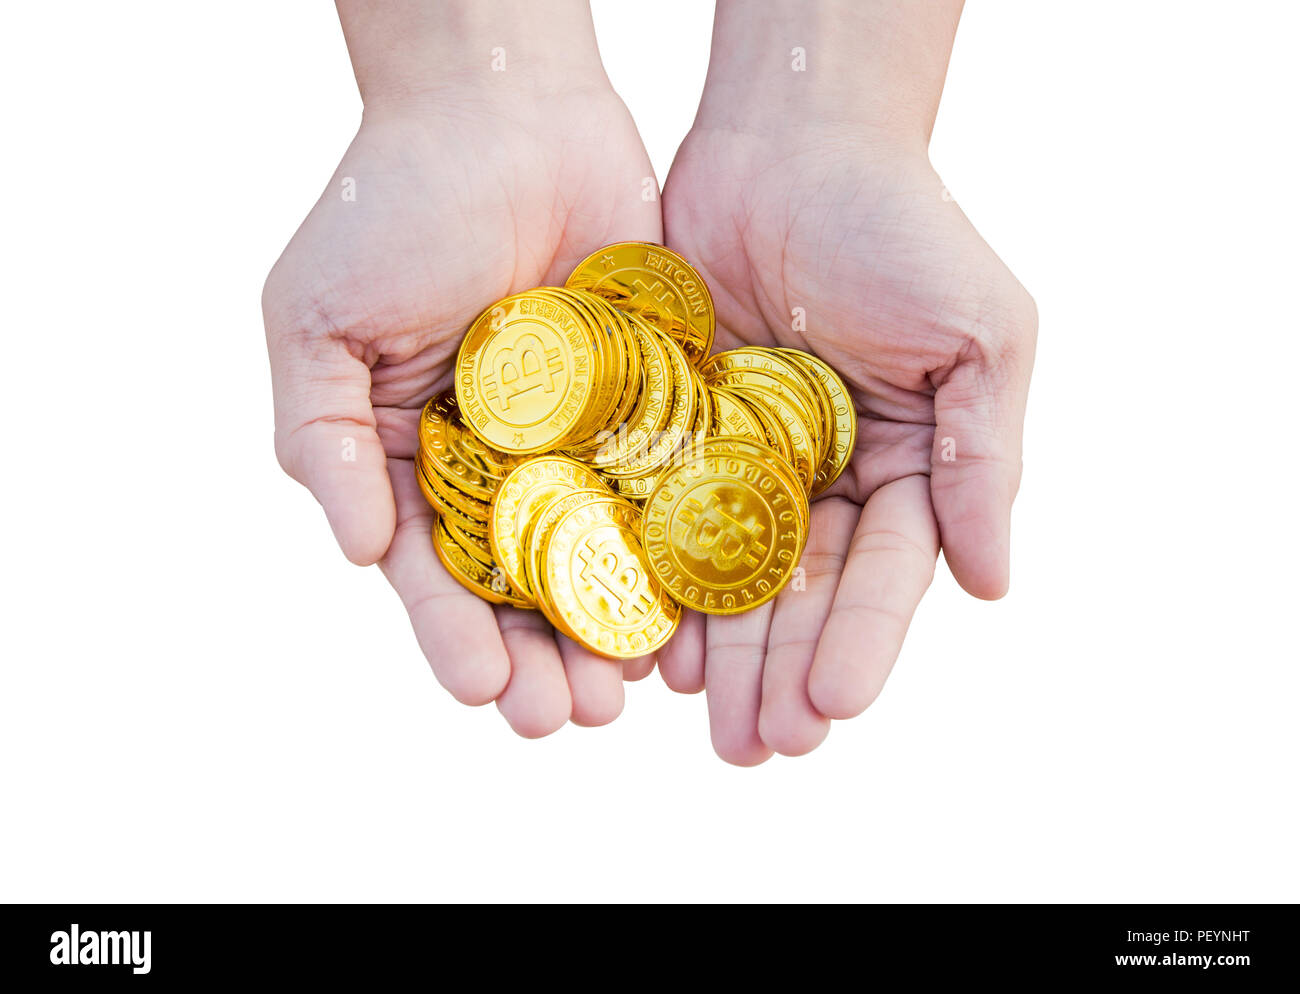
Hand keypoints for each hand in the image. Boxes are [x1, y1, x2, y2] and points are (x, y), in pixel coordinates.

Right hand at [262, 6, 660, 735]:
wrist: (504, 111)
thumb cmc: (393, 208)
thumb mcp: (317, 322)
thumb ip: (320, 438)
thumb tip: (357, 553)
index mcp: (416, 459)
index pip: (432, 570)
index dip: (453, 635)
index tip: (484, 691)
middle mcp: (502, 464)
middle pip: (523, 584)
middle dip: (543, 655)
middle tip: (572, 718)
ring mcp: (583, 440)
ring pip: (603, 554)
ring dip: (615, 626)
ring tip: (632, 692)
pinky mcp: (655, 405)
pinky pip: (669, 489)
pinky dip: (679, 550)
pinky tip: (694, 609)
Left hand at [658, 121, 1036, 763]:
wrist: (790, 144)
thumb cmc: (901, 228)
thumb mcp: (979, 339)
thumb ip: (982, 461)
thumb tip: (996, 586)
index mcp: (898, 466)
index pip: (882, 573)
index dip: (860, 641)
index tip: (835, 707)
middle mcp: (816, 476)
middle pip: (796, 593)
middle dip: (780, 673)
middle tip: (758, 751)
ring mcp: (734, 458)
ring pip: (720, 571)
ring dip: (716, 651)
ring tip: (702, 722)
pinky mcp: (664, 430)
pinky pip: (651, 514)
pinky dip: (646, 574)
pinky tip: (637, 637)